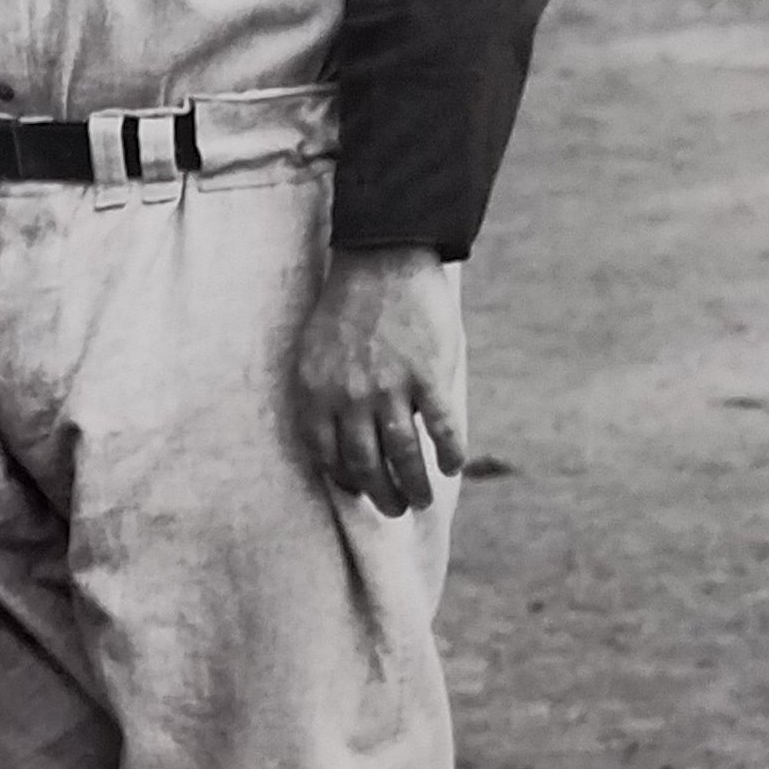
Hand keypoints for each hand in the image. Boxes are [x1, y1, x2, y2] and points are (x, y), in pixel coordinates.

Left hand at [294, 245, 464, 516]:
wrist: (382, 260)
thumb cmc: (348, 308)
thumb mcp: (316, 354)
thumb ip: (324, 397)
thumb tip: (338, 440)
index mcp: (317, 394)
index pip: (328, 457)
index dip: (345, 481)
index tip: (358, 492)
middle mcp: (351, 399)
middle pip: (367, 466)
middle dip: (382, 496)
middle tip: (395, 508)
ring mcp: (391, 390)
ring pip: (404, 457)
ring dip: (415, 487)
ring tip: (422, 500)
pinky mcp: (428, 378)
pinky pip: (441, 430)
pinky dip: (449, 454)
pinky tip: (452, 466)